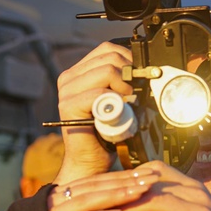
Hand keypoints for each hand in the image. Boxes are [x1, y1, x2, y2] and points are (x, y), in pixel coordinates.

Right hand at [47, 168, 156, 210]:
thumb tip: (133, 210)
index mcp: (66, 196)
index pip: (98, 181)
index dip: (124, 176)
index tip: (149, 174)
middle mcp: (58, 200)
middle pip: (95, 186)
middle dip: (125, 181)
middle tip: (152, 178)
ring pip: (87, 200)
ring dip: (115, 195)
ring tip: (140, 191)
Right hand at [53, 42, 133, 184]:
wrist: (92, 162)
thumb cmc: (106, 133)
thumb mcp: (116, 99)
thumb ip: (120, 80)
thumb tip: (144, 67)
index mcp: (79, 72)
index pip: (107, 49)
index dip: (129, 59)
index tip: (139, 78)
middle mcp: (69, 78)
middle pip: (109, 57)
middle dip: (129, 73)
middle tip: (134, 95)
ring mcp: (66, 92)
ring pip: (107, 71)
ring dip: (124, 87)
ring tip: (126, 104)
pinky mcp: (68, 106)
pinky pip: (100, 93)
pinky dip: (114, 102)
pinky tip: (118, 113)